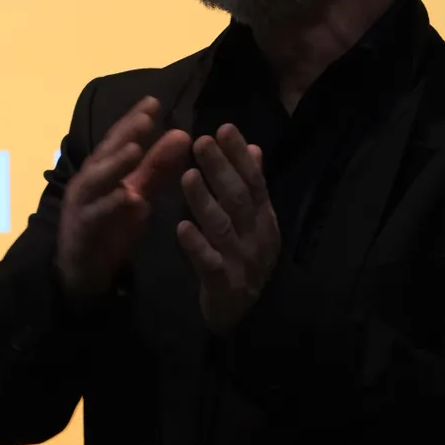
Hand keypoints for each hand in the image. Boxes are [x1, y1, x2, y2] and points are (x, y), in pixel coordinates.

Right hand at [58, 96, 192, 300]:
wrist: (84, 270)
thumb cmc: (111, 226)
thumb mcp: (138, 193)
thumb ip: (157, 167)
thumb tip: (182, 134)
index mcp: (105, 169)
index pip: (121, 139)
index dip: (135, 120)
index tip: (155, 101)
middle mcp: (90, 180)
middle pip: (108, 152)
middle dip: (126, 133)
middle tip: (146, 115)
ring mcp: (83, 202)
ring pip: (97, 179)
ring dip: (116, 163)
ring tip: (136, 148)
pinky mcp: (82, 227)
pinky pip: (97, 214)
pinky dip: (111, 205)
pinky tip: (130, 198)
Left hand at [176, 123, 280, 335]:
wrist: (245, 317)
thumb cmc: (245, 260)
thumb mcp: (255, 223)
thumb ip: (253, 187)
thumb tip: (255, 148)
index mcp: (263, 219)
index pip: (254, 181)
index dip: (240, 155)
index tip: (224, 128)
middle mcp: (256, 237)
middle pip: (239, 199)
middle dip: (221, 169)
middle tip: (201, 141)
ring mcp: (241, 261)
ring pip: (223, 227)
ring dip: (205, 200)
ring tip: (188, 175)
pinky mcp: (223, 284)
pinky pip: (209, 263)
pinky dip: (196, 245)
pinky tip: (181, 227)